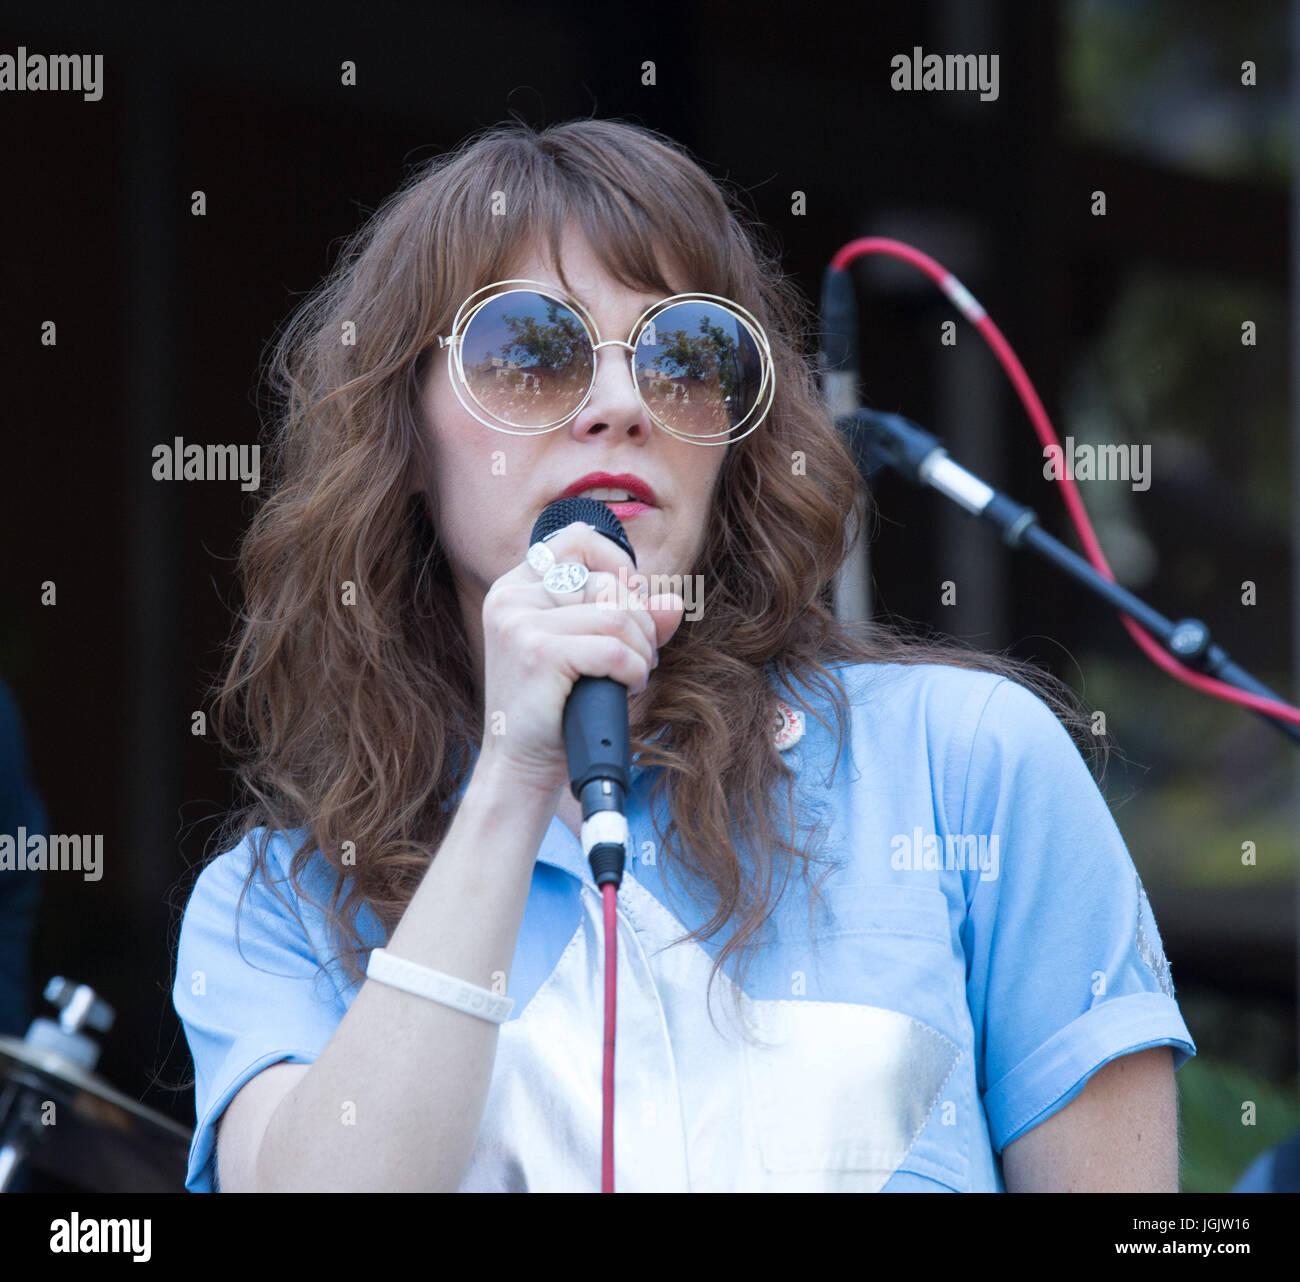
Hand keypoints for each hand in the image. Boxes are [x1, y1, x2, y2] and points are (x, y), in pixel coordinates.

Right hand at [476, 521, 683, 794]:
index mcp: (515, 588)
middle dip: (640, 622)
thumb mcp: (593, 653)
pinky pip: (615, 648)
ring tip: (632, 675)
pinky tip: (625, 687)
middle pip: (607, 584)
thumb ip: (631, 621)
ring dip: (641, 650)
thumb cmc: (557, 709)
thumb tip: (673, 602)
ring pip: (616, 616)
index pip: (577, 539)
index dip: (617, 564)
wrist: (522, 768)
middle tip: (638, 658)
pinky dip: (634, 670)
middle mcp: (511, 597)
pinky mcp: (538, 653)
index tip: (630, 602)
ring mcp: (520, 623)